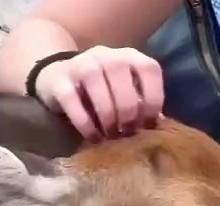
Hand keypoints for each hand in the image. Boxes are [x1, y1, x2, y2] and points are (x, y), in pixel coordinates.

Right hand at [34, 45, 163, 141]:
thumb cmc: (103, 93)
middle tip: (127, 133)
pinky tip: (93, 137)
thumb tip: (160, 127)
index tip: (148, 124)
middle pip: (121, 76)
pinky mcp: (59, 79)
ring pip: (96, 84)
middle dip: (128, 111)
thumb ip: (142, 105)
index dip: (153, 98)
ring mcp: (81, 63)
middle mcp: (106, 55)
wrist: (59, 78)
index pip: (149, 69)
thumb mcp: (126, 94)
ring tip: (110, 136)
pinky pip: (72, 100)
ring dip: (107, 116)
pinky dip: (85, 123)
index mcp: (129, 57)